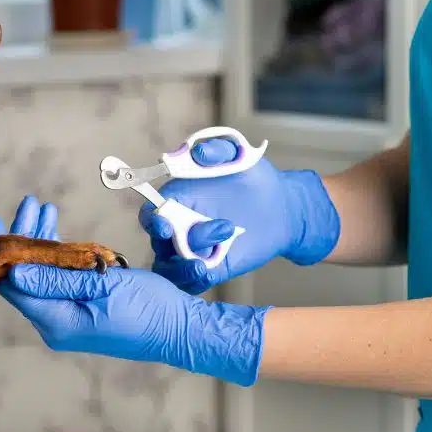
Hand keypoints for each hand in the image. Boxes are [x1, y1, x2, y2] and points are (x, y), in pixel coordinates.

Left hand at [0, 196, 267, 385]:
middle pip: (24, 278)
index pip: (13, 284)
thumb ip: (57, 278)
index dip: (4, 250)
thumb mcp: (103, 285)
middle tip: (30, 205)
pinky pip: (56, 282)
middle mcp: (55, 324)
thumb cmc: (149, 308)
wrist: (179, 331)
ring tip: (44, 209)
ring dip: (42, 242)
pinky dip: (57, 256)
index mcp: (57, 321)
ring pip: (41, 276)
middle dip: (24, 237)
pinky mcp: (78, 313)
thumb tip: (13, 271)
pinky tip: (58, 232)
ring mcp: (66, 320)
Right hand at [141, 138, 339, 294]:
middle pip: (159, 244)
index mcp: (176, 200)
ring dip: (184, 265)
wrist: (281, 205)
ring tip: (216, 250)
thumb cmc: (252, 177)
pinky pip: (191, 282)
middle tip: (219, 229)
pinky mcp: (211, 268)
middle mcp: (179, 227)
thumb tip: (196, 152)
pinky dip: (194, 279)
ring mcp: (194, 250)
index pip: (150, 214)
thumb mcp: (238, 155)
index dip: (151, 220)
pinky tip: (208, 269)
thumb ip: (217, 149)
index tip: (164, 225)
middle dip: (176, 243)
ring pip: (171, 267)